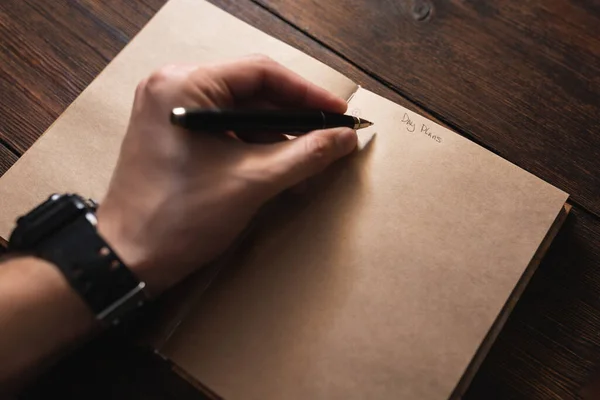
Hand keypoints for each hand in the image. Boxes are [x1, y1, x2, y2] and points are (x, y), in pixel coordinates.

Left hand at [97, 56, 356, 294]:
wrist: (128, 260)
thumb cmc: (177, 218)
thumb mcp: (252, 182)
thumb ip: (304, 155)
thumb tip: (343, 138)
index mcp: (184, 85)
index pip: (261, 73)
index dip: (307, 93)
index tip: (338, 113)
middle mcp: (174, 89)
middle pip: (252, 92)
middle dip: (294, 118)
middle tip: (330, 136)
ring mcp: (171, 113)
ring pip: (241, 114)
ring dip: (277, 137)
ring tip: (310, 161)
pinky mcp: (174, 136)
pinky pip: (226, 131)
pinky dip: (255, 148)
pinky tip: (281, 169)